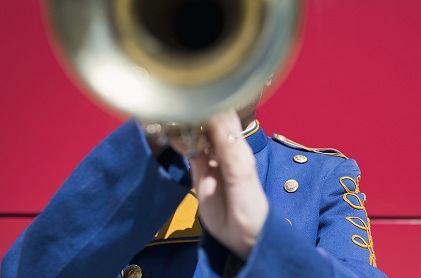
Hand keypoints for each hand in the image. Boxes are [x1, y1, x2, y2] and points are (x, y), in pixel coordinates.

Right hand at [170, 110, 268, 258]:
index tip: (189, 90)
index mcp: (237, 145)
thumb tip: (213, 115)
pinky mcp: (200, 171)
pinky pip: (188, 150)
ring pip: (195, 134)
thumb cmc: (248, 204)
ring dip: (183, 124)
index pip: (222, 115)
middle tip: (172, 99)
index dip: (208, 101)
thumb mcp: (239, 174)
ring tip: (166, 113)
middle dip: (192, 110)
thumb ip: (226, 146)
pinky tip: (169, 135)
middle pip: (207, 121)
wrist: (243, 235)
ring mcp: (211, 158)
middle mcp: (224, 147)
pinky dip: (178, 141)